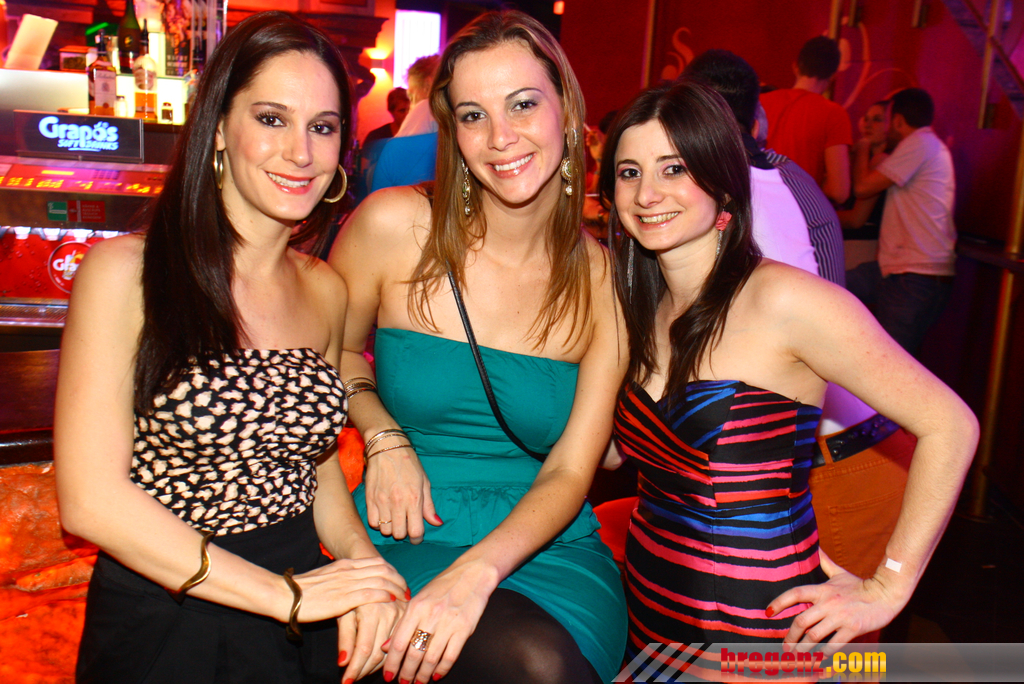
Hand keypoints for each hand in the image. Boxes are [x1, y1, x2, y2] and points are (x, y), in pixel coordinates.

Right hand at [293, 557, 407, 623]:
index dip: (392, 571)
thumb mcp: (326, 578)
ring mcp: (347, 582)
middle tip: (407, 590)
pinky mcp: (343, 598)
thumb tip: (353, 585)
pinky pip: (370, 592)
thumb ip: (341, 579)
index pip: (377, 562)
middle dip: (398, 579)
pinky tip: (392, 600)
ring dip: (396, 588)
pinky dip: (384, 595)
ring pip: (381, 579)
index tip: (400, 580)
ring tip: (405, 597)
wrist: (283, 594)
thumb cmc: (302, 590)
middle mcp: (348, 570)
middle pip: (383, 569)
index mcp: (345, 564)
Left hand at [339, 593, 407, 682]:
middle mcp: (390, 613)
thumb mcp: (344, 612)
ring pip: (391, 650)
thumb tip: (343, 663)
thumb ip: (345, 637)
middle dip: (364, 670)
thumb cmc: (352, 594)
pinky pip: (400, 640)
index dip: (355, 669)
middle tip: (353, 679)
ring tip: (362, 671)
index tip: (346, 682)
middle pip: (378, 653)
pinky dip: (388, 653)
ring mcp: (402, 614)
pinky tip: (377, 659)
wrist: (371, 573)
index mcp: (371, 612)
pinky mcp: (408, 614)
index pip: (363, 650)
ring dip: (377, 665)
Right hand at [364, 444, 441, 542]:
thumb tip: (437, 523)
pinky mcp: (369, 499)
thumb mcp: (424, 482)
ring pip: (385, 531)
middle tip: (406, 524)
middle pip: (399, 534)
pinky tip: (384, 515)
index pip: (415, 532)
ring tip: (395, 518)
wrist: (387, 448)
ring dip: (391, 528)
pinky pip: (372, 522)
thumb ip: (429, 506)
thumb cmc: (409, 463)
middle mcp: (398, 503)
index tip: (417, 536)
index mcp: (414, 499)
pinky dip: (378, 523)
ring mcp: (382, 502)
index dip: (417, 538)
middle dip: (404, 533)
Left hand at [380, 559, 498, 682]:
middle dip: (406, 673)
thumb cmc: (444, 585)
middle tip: (404, 683)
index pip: (398, 642)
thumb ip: (403, 622)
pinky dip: (442, 669)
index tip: (388, 676)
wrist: (473, 572)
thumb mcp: (419, 599)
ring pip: (431, 658)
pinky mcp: (465, 628)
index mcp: (416, 607)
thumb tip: (386, 647)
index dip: (391, 663)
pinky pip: (451, 655)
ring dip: (423, 675)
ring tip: (418, 682)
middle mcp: (430, 615)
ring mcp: (449, 622)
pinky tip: (436, 675)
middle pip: (413, 653)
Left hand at [767, 550, 906, 652]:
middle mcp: (828, 603)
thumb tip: (814, 547)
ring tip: (798, 654)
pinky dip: (825, 653)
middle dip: (790, 636)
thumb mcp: (839, 573)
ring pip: (815, 636)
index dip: (779, 603)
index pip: (795, 594)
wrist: (886, 594)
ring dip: (804, 648)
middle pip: (801, 621)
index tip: (768, 612)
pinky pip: (834, 644)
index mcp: (822, 590)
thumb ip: (824, 562)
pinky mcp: (853, 629)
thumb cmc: (861, 585)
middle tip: (785, 646)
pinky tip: (820, 656)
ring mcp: (840, 617)